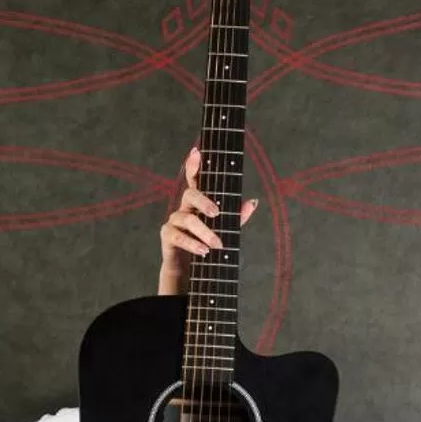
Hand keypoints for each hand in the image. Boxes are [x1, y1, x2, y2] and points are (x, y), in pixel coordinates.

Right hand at [158, 145, 257, 294]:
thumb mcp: (226, 230)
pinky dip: (192, 243)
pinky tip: (203, 250)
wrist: (191, 269)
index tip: (197, 151)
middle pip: (190, 194)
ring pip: (187, 219)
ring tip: (216, 244)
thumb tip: (252, 202)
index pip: (195, 179)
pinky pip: (178, 236)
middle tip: (217, 213)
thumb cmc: (208, 243)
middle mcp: (185, 207)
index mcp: (198, 201)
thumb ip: (238, 216)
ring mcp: (174, 220)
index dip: (194, 165)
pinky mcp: (167, 236)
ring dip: (204, 231)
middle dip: (204, 201)